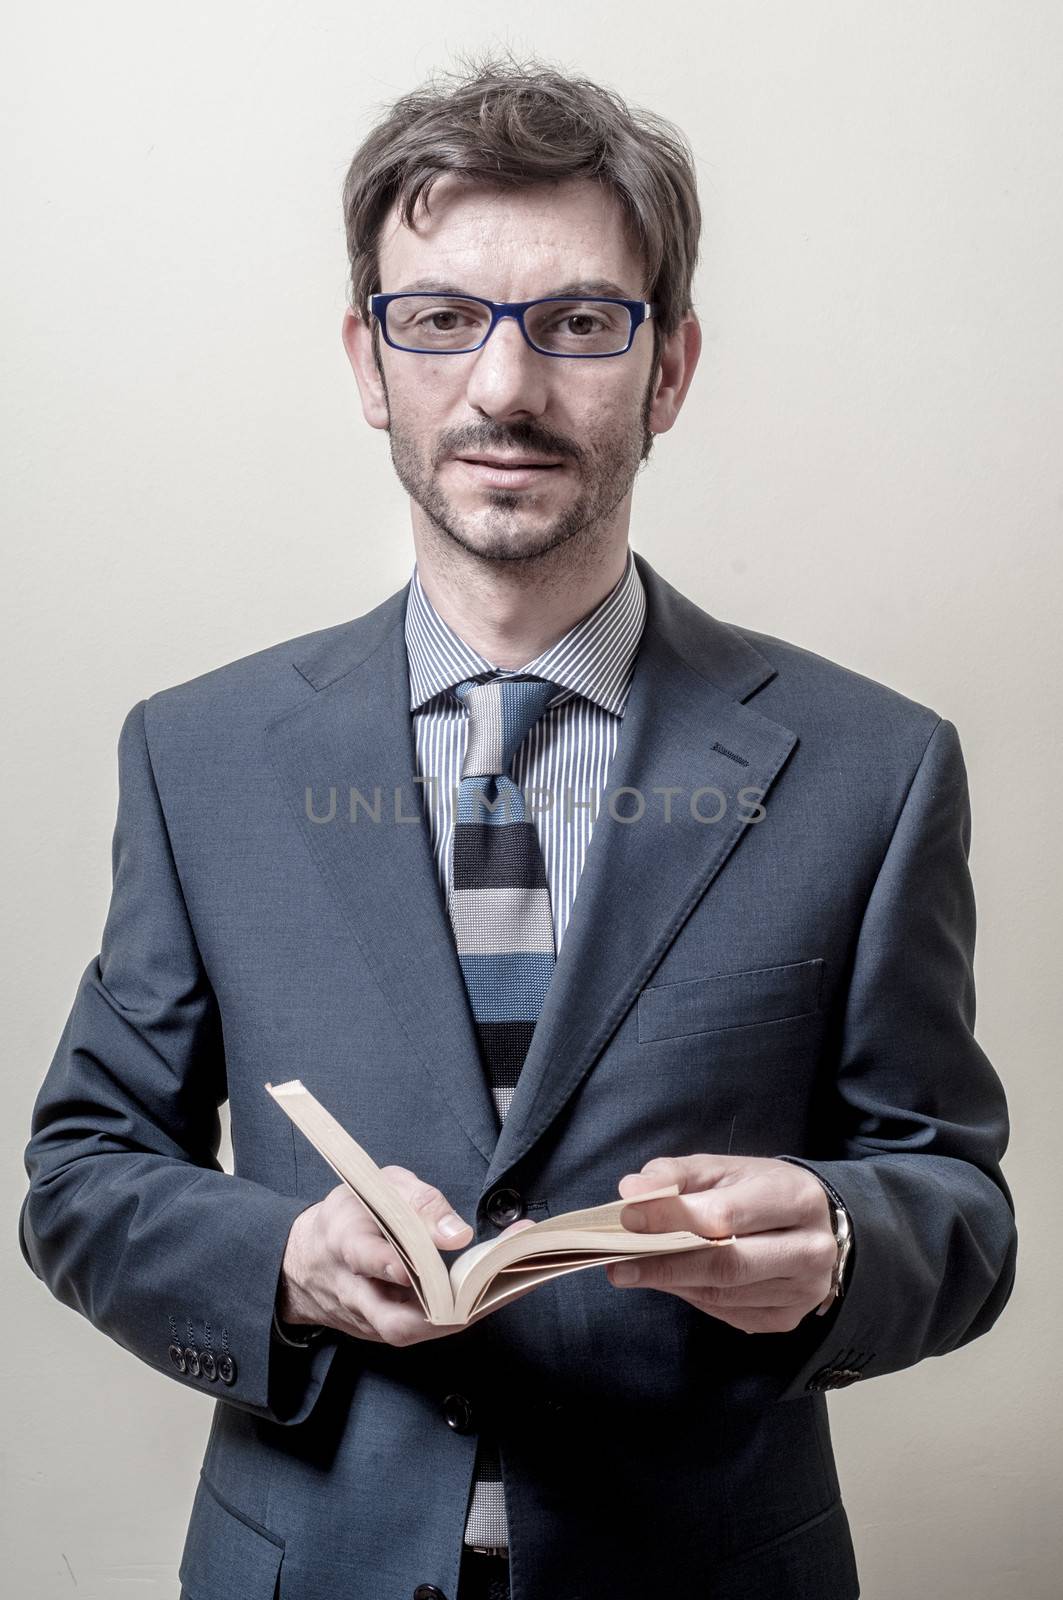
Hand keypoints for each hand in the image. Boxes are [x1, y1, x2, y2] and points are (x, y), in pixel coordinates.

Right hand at [278, 1169, 536, 1346]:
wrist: (306, 1261)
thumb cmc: (351, 1215)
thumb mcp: (377, 1187)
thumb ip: (416, 1202)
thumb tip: (459, 1234)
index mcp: (344, 1243)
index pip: (365, 1257)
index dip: (393, 1261)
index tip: (428, 1258)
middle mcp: (356, 1293)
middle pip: (398, 1320)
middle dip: (450, 1306)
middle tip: (494, 1278)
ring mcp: (370, 1321)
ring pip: (418, 1331)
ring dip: (467, 1310)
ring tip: (509, 1279)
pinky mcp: (387, 1332)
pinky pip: (427, 1328)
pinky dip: (464, 1311)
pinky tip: (497, 1288)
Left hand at [607, 1155, 836, 1333]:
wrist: (816, 1223)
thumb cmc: (760, 1190)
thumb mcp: (724, 1168)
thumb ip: (677, 1175)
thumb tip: (632, 1189)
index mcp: (796, 1198)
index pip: (726, 1214)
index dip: (673, 1218)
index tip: (627, 1218)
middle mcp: (810, 1249)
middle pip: (728, 1264)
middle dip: (666, 1263)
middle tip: (618, 1263)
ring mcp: (803, 1290)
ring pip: (725, 1293)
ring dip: (672, 1282)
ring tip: (632, 1270)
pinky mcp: (788, 1318)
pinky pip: (729, 1312)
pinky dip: (693, 1296)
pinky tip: (671, 1280)